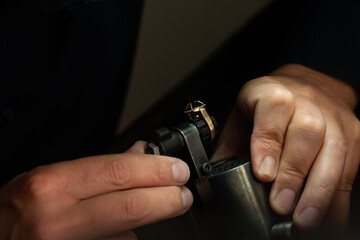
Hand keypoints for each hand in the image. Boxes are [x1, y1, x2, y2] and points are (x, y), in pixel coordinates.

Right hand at [0, 141, 192, 239]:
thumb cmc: (21, 206)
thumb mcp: (53, 177)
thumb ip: (101, 166)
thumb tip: (141, 153)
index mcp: (53, 185)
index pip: (119, 172)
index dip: (156, 170)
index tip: (176, 170)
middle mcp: (59, 218)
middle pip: (132, 206)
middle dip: (168, 199)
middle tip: (183, 193)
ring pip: (129, 233)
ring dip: (153, 218)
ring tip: (162, 205)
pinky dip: (131, 235)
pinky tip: (129, 228)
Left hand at [213, 64, 359, 229]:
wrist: (300, 89)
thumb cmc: (264, 111)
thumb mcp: (240, 124)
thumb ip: (227, 154)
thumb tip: (210, 192)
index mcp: (269, 91)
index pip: (273, 108)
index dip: (268, 142)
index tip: (262, 174)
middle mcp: (305, 99)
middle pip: (307, 131)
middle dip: (293, 174)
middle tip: (280, 205)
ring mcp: (333, 114)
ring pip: (334, 150)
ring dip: (319, 190)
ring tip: (303, 218)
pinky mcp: (353, 132)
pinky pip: (350, 166)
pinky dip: (338, 195)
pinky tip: (325, 214)